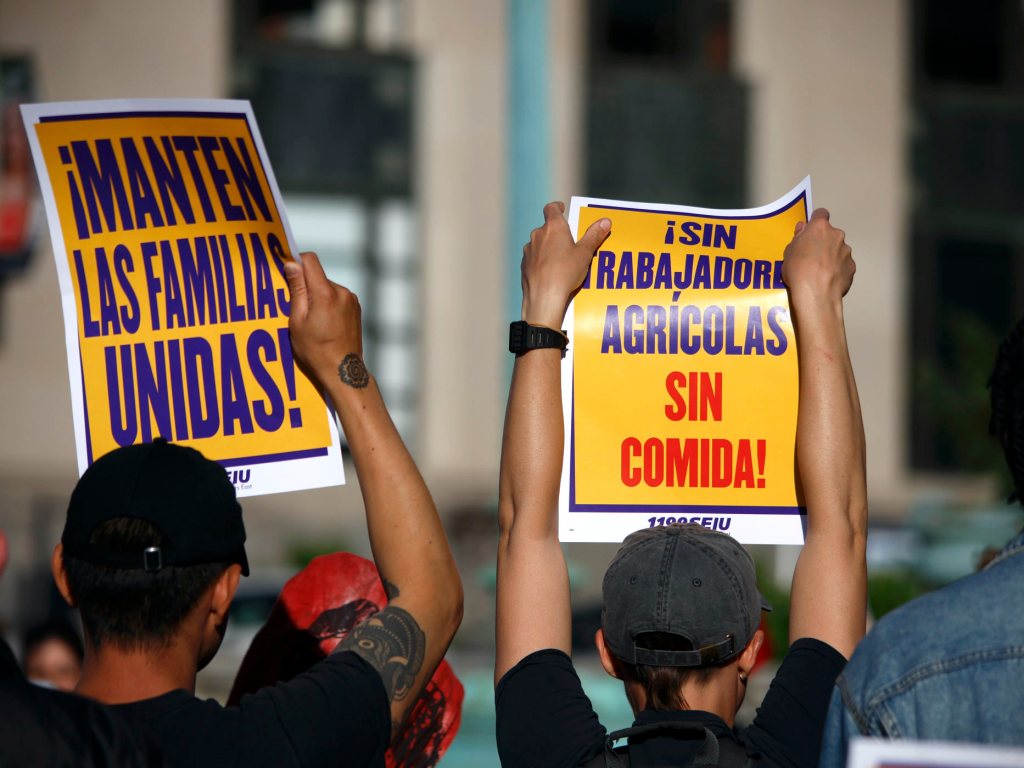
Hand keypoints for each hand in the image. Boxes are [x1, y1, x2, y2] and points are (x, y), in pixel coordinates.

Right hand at [284, 252, 364, 383]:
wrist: (343, 369)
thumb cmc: (315, 350)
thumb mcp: (297, 321)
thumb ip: (296, 290)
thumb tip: (291, 264)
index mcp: (325, 293)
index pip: (310, 260)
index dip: (296, 263)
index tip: (288, 275)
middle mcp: (342, 292)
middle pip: (318, 275)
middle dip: (306, 285)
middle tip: (297, 308)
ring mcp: (351, 299)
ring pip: (327, 287)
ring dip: (317, 296)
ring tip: (312, 320)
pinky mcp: (356, 307)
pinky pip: (337, 297)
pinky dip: (328, 303)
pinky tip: (324, 322)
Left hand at [521, 202, 610, 327]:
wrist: (544, 298)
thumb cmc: (565, 273)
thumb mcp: (585, 253)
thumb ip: (594, 235)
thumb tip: (605, 221)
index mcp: (553, 227)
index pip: (552, 208)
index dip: (557, 207)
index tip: (562, 209)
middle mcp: (538, 235)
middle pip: (547, 228)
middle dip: (557, 233)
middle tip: (570, 242)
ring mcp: (529, 251)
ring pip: (540, 244)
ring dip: (549, 248)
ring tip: (562, 261)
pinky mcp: (524, 266)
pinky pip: (534, 259)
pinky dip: (542, 262)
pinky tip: (551, 273)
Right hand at [781, 208, 854, 304]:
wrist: (815, 293)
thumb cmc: (798, 269)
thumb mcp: (789, 251)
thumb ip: (798, 237)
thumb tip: (804, 228)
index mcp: (819, 227)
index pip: (820, 214)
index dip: (815, 221)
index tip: (810, 231)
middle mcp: (837, 235)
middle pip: (831, 234)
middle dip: (824, 242)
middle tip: (812, 256)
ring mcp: (847, 251)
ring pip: (838, 249)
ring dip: (831, 256)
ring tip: (821, 272)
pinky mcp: (852, 266)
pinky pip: (844, 264)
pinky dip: (838, 269)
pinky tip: (828, 279)